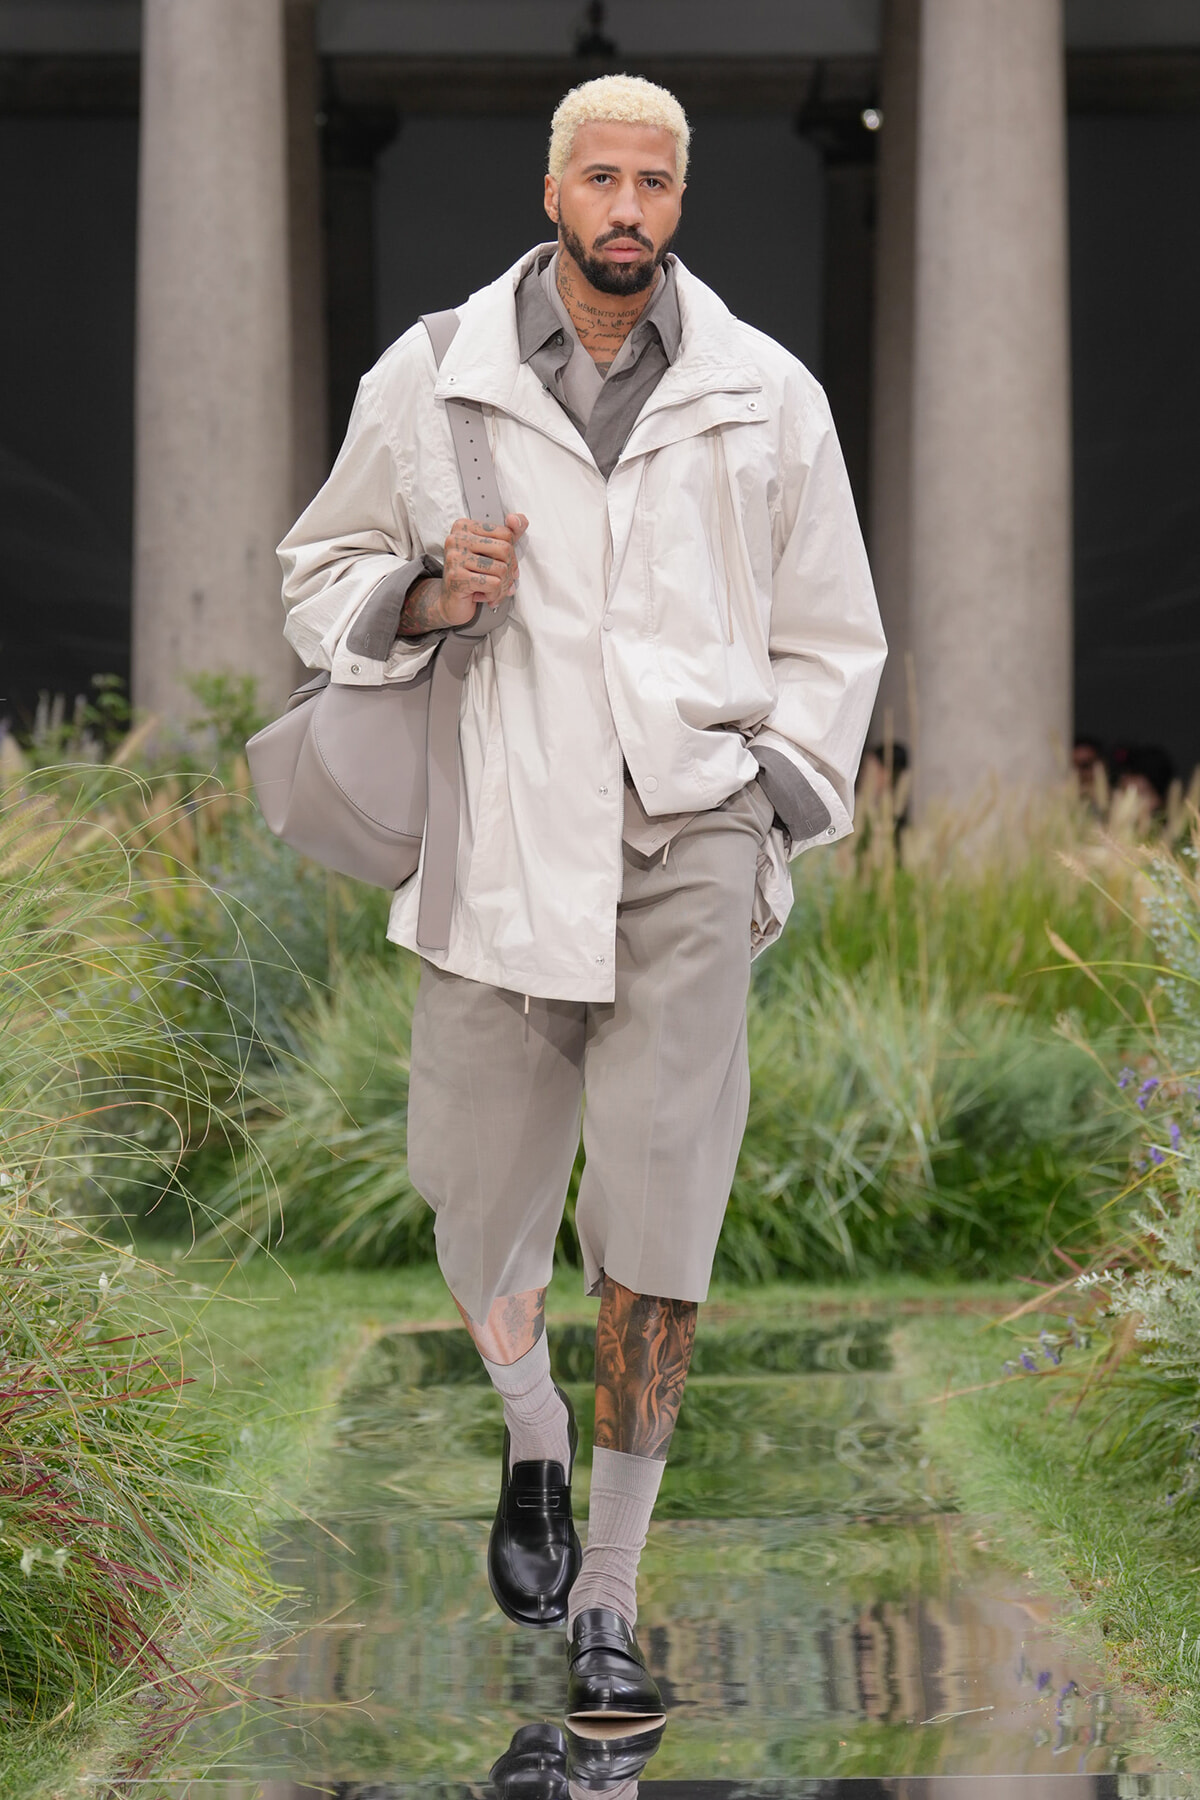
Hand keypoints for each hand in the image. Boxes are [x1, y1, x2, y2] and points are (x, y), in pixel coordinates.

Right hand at [438, 512, 527, 627]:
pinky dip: (495, 595)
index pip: (505, 534)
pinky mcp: (457, 577)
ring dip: (503, 586)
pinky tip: (485, 596)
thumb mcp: (492, 552)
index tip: (505, 566)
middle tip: (502, 581)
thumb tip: (515, 519)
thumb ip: (509, 533)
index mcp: (464, 527)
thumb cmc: (472, 576)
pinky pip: (493, 584)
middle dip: (510, 571)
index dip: (512, 555)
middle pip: (505, 549)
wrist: (451, 603)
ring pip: (501, 569)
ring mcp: (455, 557)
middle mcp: (457, 538)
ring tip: (493, 590)